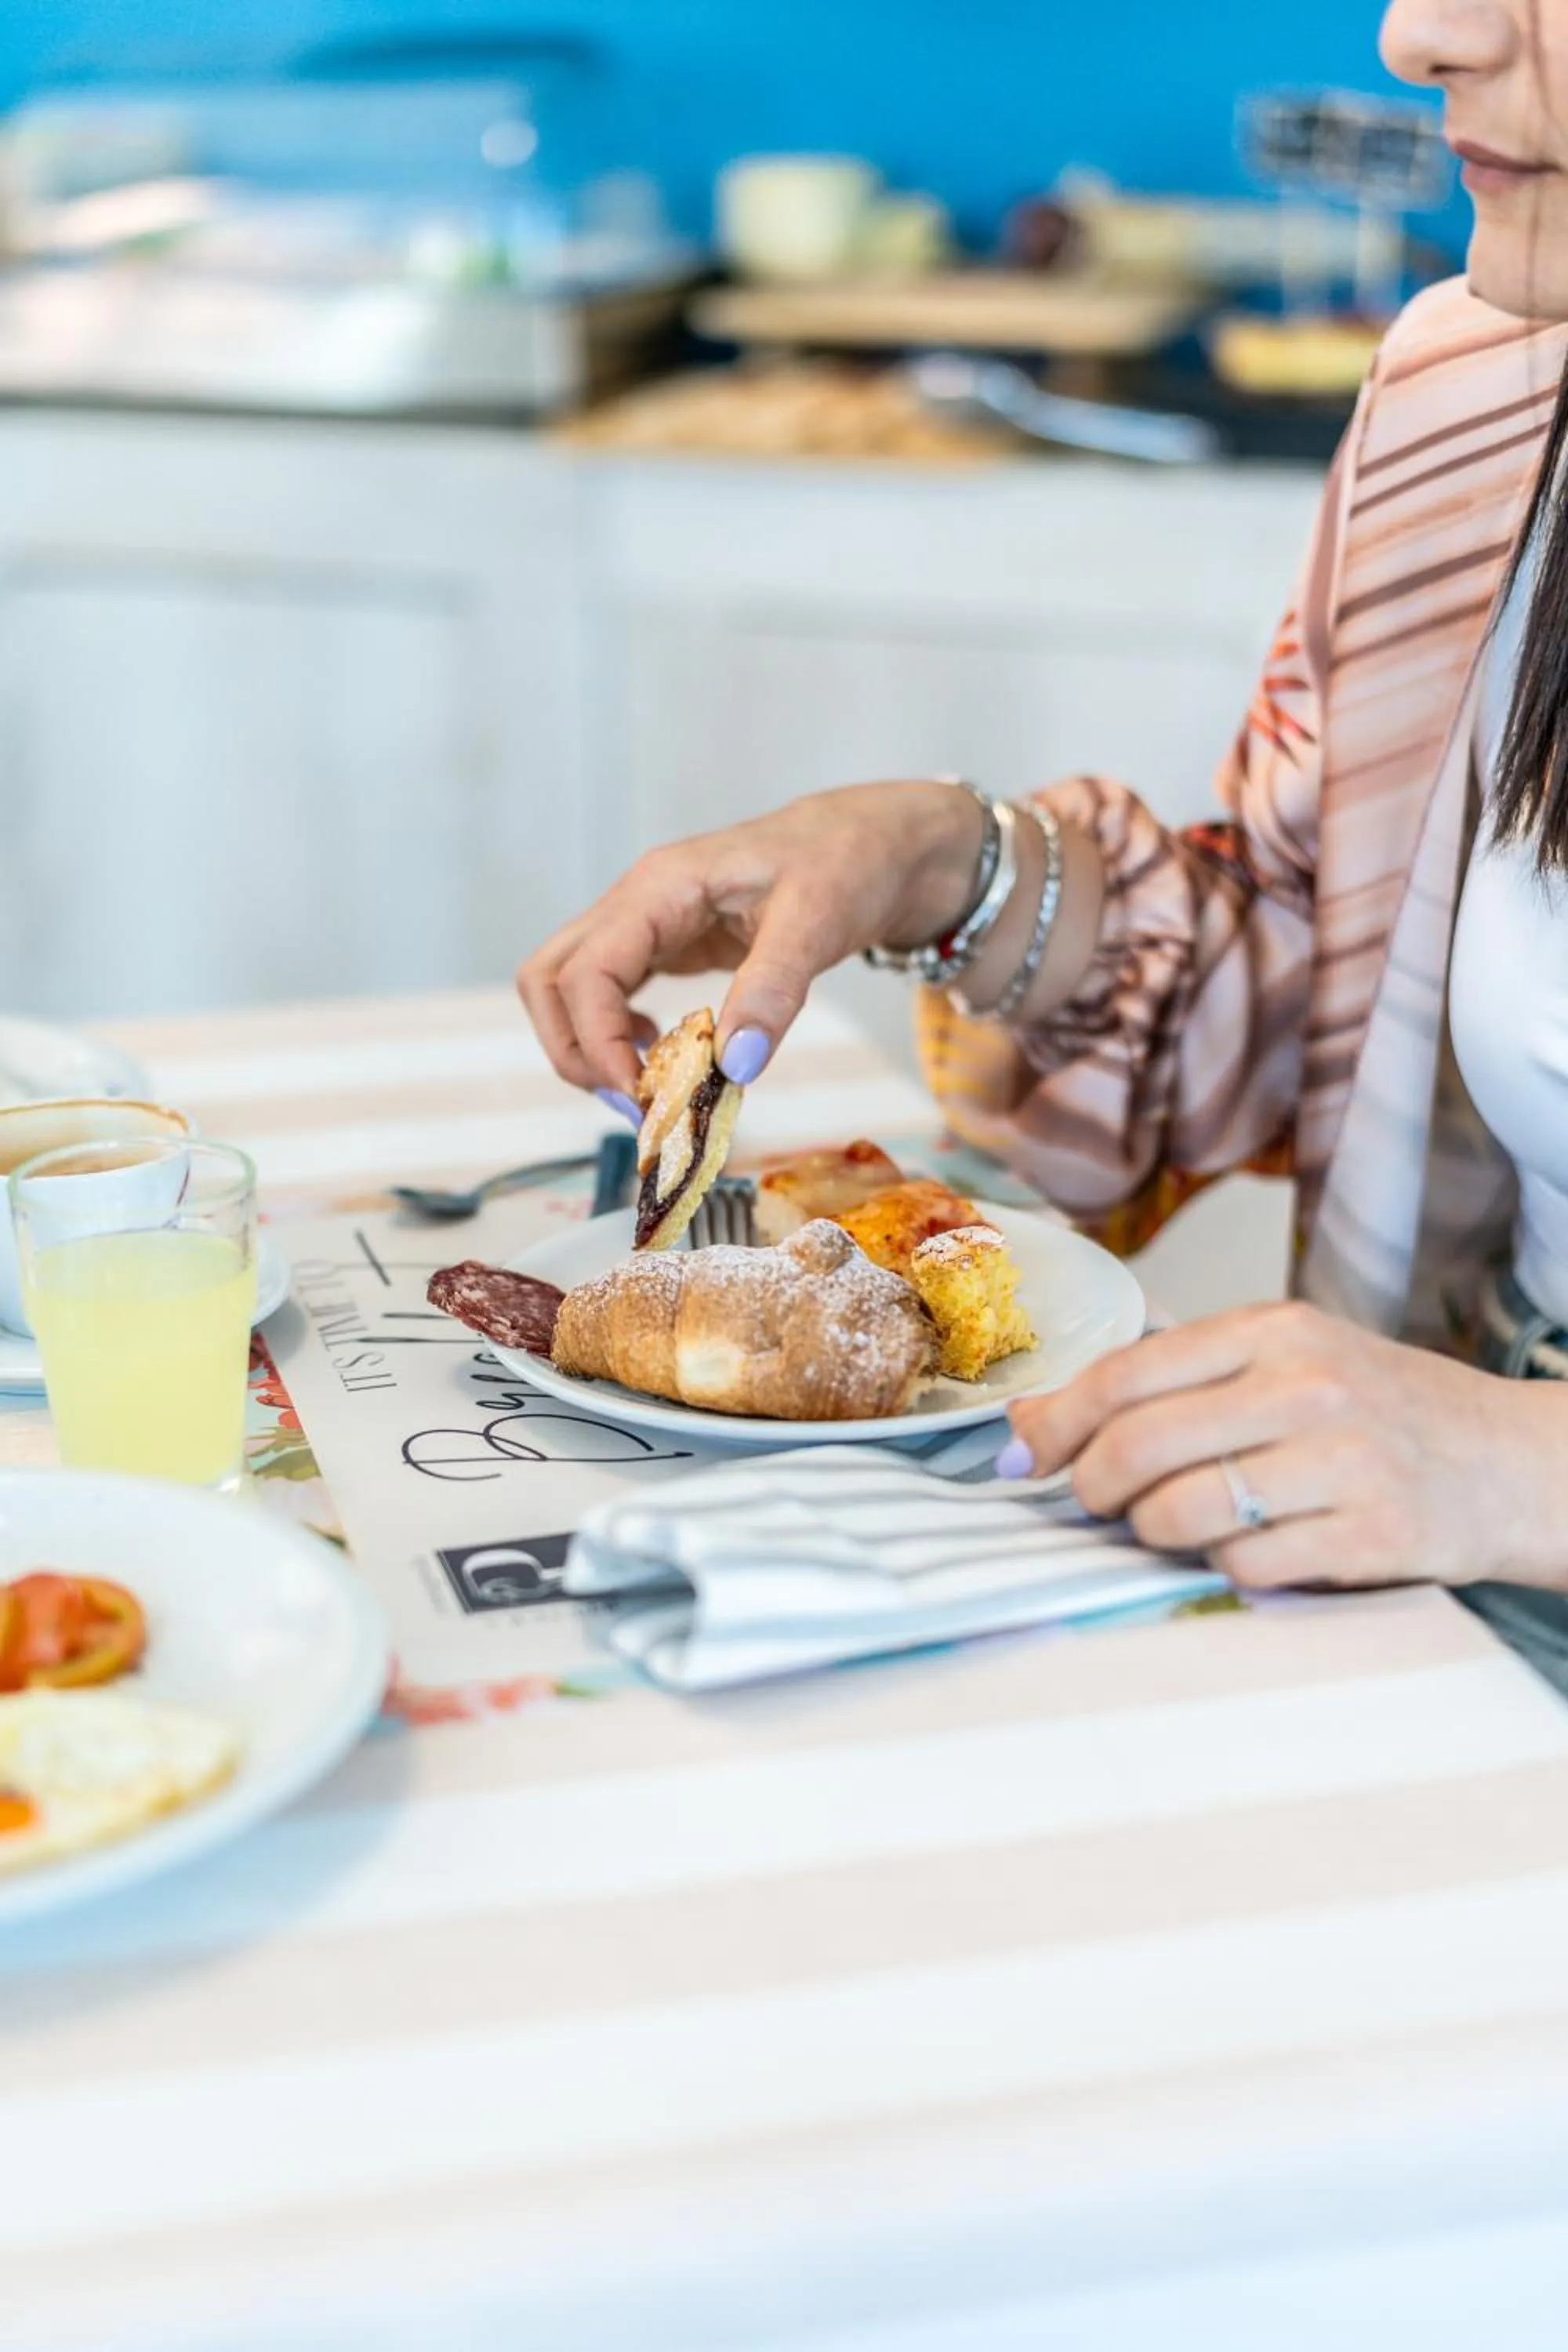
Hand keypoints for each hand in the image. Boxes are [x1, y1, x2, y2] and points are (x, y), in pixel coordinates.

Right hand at [517, 782, 983, 1099]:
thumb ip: (773, 991)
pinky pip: (606, 992)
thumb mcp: (819, 922)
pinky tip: (662, 1052)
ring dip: (587, 1046)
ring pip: (566, 987)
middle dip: (574, 1049)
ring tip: (645, 1085)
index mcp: (661, 887)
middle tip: (634, 1100)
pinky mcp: (663, 944)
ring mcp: (645, 923)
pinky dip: (614, 1034)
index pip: (584, 972)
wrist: (874, 842)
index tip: (643, 1096)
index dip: (597, 1043)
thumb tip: (735, 1067)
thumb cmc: (848, 862)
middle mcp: (637, 902)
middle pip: (548, 979)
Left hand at [1000, 1301, 1567, 1591]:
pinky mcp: (1373, 1535)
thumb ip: (1169, 1381)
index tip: (1025, 1456)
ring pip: (1183, 1512)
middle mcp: (1308, 1386)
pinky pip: (1247, 1565)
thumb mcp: (1284, 1361)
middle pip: (1140, 1445)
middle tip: (1094, 1502)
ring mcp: (1345, 1461)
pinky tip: (1246, 1549)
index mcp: (1275, 1331)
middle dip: (1092, 1486)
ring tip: (1169, 1526)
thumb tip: (1031, 1424)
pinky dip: (1225, 1567)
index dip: (1058, 1423)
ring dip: (1152, 1533)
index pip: (1127, 1374)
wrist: (1510, 1461)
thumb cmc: (1378, 1410)